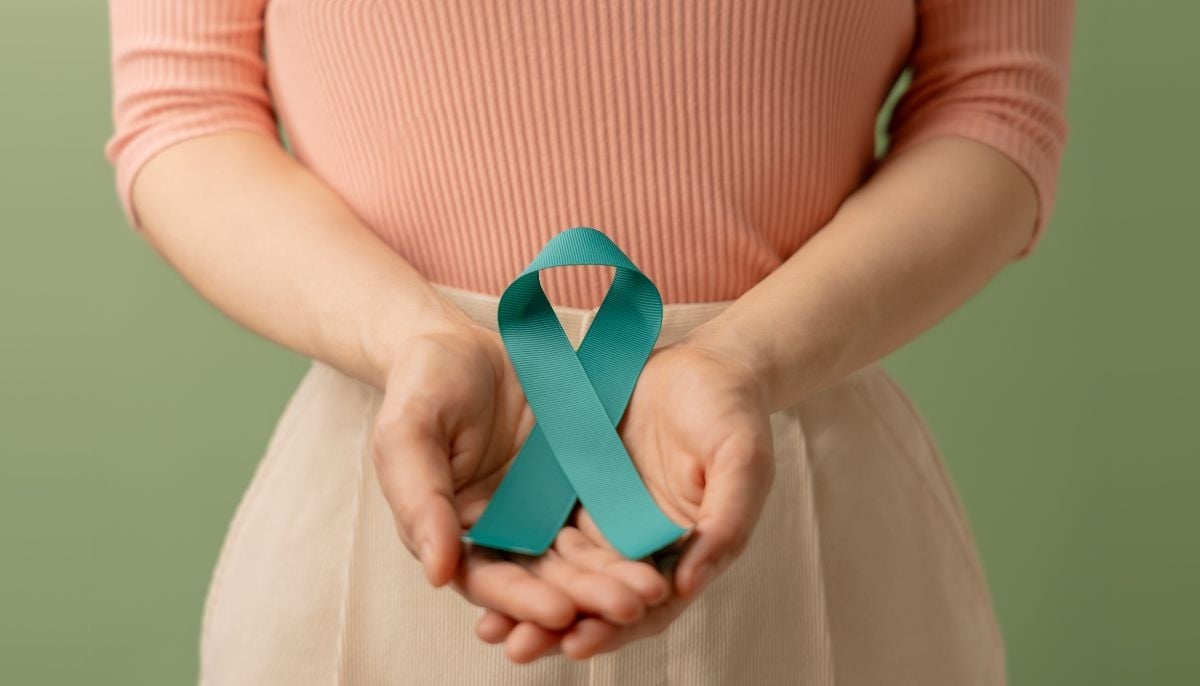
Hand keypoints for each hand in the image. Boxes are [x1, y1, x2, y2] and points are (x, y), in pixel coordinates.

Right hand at [369, 312, 671, 634]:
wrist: (462, 340)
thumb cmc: (423, 383)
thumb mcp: (407, 431)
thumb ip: (418, 497)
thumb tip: (438, 572)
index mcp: (454, 532)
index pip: (488, 579)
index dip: (521, 600)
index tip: (560, 612)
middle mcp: (502, 531)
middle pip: (544, 577)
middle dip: (586, 597)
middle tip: (630, 607)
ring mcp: (543, 508)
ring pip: (582, 553)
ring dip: (616, 576)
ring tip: (655, 590)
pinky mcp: (577, 481)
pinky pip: (605, 511)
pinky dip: (630, 534)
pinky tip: (663, 546)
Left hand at [473, 337, 776, 660]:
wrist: (701, 358)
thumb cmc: (731, 411)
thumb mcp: (743, 461)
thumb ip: (726, 521)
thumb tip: (690, 585)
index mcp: (683, 550)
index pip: (647, 605)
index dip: (615, 627)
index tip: (578, 643)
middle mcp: (637, 543)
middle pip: (595, 597)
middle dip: (557, 627)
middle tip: (517, 648)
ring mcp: (602, 516)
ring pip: (561, 568)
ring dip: (527, 600)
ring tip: (489, 628)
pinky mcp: (572, 484)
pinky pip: (540, 521)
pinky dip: (515, 546)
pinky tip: (481, 560)